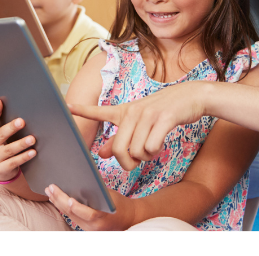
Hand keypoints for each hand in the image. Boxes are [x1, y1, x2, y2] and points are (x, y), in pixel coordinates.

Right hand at [0, 98, 36, 182]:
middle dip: (11, 128)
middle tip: (22, 121)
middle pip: (1, 135)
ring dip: (21, 143)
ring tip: (32, 138)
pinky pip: (14, 162)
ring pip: (9, 150)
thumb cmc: (1, 146)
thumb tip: (19, 109)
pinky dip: (24, 157)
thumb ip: (3, 124)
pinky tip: (33, 152)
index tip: (0, 101)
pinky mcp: (1, 169)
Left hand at [44, 183, 135, 230]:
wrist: (128, 219)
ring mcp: (89, 229)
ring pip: (70, 216)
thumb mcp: (110, 196)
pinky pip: (72, 218)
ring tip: (49, 191)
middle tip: (51, 187)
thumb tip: (78, 178)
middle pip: (74, 214)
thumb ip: (96, 191)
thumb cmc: (119, 204)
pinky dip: (63, 208)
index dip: (78, 208)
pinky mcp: (85, 229)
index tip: (69, 200)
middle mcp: (95, 226)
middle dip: (60, 200)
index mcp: (104, 216)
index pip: (89, 214)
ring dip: (58, 203)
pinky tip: (56, 199)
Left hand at [68, 80, 208, 170]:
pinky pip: (152, 147)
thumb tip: (101, 153)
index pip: (100, 111)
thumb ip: (120, 139)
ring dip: (145, 157)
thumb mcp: (140, 122)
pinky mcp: (164, 118)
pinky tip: (161, 143)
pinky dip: (156, 152)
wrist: (191, 96)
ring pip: (137, 151)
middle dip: (128, 163)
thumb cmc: (164, 112)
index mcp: (125, 111)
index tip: (67, 105)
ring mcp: (148, 114)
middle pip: (120, 150)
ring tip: (152, 147)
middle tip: (136, 161)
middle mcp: (133, 112)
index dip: (83, 110)